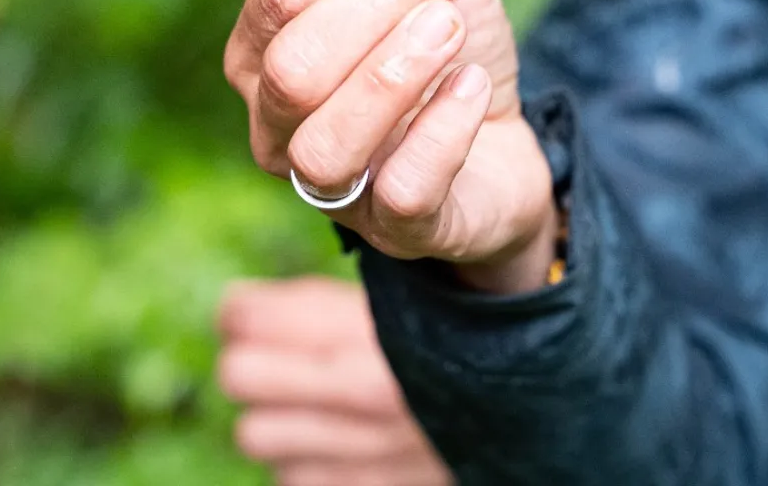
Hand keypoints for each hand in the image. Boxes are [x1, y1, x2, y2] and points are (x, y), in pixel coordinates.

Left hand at [219, 277, 453, 485]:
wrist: (533, 406)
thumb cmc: (460, 338)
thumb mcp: (402, 301)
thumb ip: (325, 304)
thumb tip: (234, 311)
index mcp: (368, 336)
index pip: (245, 321)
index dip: (244, 314)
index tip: (251, 314)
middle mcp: (359, 397)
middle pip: (240, 376)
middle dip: (250, 362)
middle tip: (273, 358)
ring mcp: (361, 454)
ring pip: (256, 434)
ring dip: (272, 416)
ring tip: (304, 402)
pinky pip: (292, 478)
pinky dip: (302, 459)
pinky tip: (334, 438)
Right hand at [225, 0, 558, 293]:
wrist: (499, 144)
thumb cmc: (445, 54)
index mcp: (265, 49)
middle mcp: (276, 123)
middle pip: (296, 64)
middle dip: (378, 1)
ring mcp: (330, 187)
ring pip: (328, 142)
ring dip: (398, 71)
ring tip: (452, 28)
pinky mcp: (396, 229)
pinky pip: (402, 188)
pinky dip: (442, 129)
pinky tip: (473, 88)